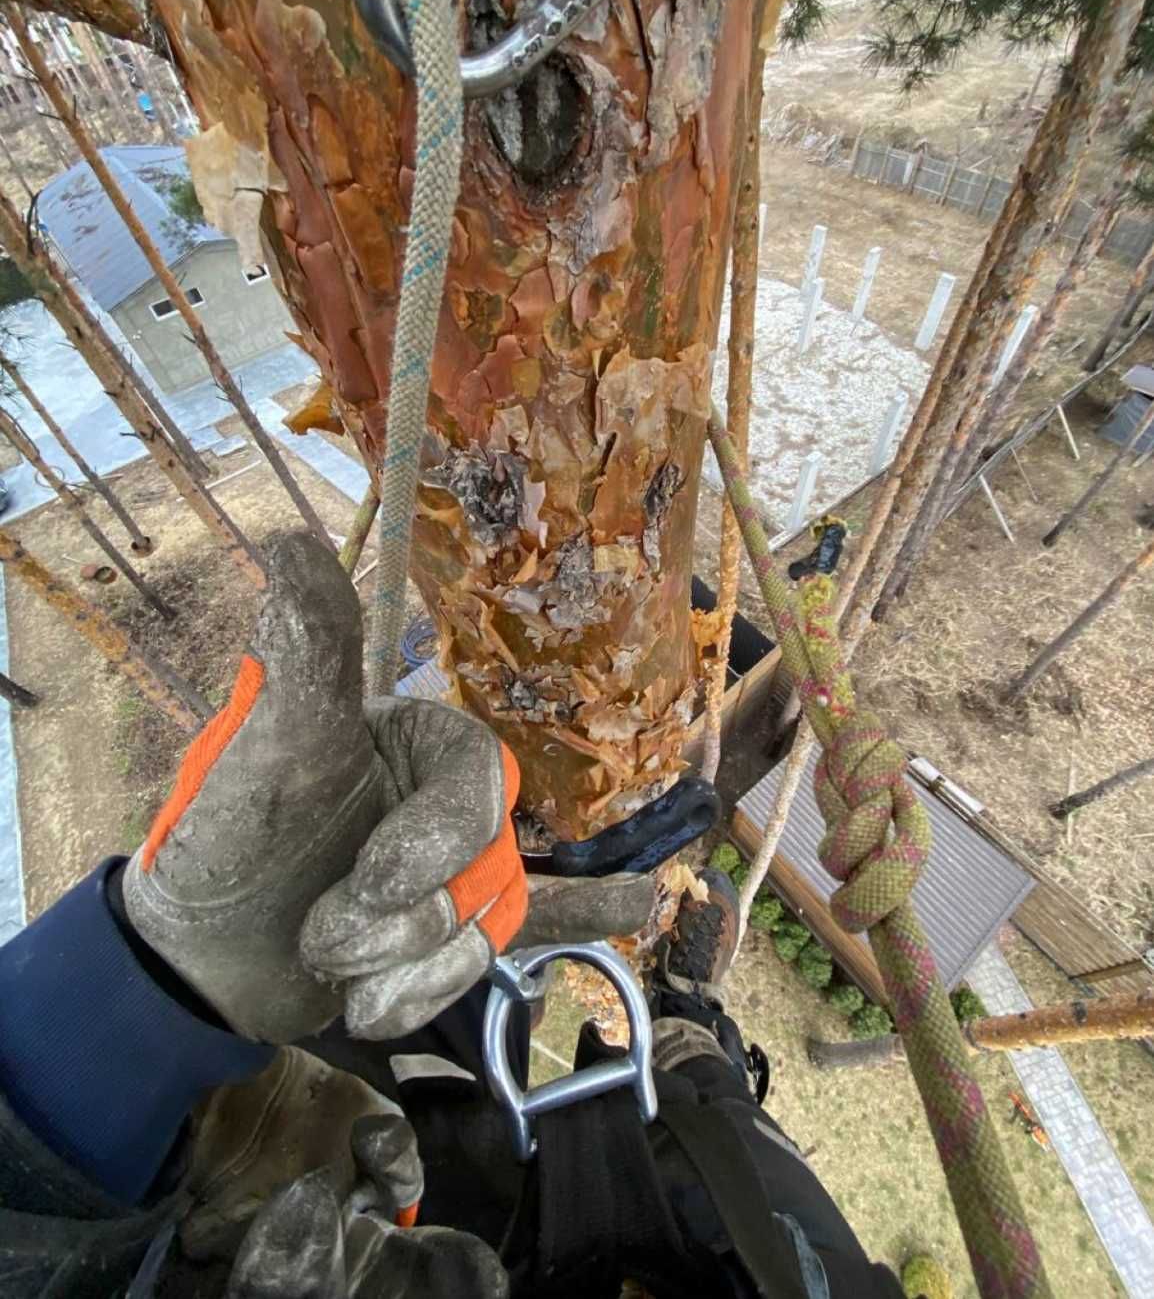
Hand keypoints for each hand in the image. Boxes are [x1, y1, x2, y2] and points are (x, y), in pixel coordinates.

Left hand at [125, 532, 653, 1042]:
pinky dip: (588, 911)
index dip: (438, 843)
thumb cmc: (234, 832)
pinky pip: (536, 925)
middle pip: (491, 864)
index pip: (482, 785)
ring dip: (413, 968)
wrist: (200, 949)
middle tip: (324, 938)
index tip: (373, 882)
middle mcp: (447, 797)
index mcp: (422, 739)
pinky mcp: (456, 929)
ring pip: (494, 923)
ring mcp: (457, 866)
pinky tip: (640, 899)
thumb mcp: (277, 744)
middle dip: (406, 920)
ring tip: (338, 969)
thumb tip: (289, 540)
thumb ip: (310, 654)